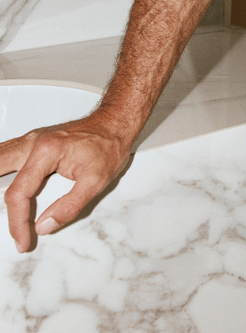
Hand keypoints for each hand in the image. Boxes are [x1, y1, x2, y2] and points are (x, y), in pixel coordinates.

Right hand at [0, 112, 130, 252]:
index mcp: (47, 152)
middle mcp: (34, 142)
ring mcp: (32, 139)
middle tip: (1, 222)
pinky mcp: (34, 141)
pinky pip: (5, 154)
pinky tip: (1, 180)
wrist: (115, 123)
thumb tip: (45, 226)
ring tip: (0, 209)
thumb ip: (70, 206)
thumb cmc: (108, 145)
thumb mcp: (97, 181)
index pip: (18, 193)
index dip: (17, 222)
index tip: (23, 239)